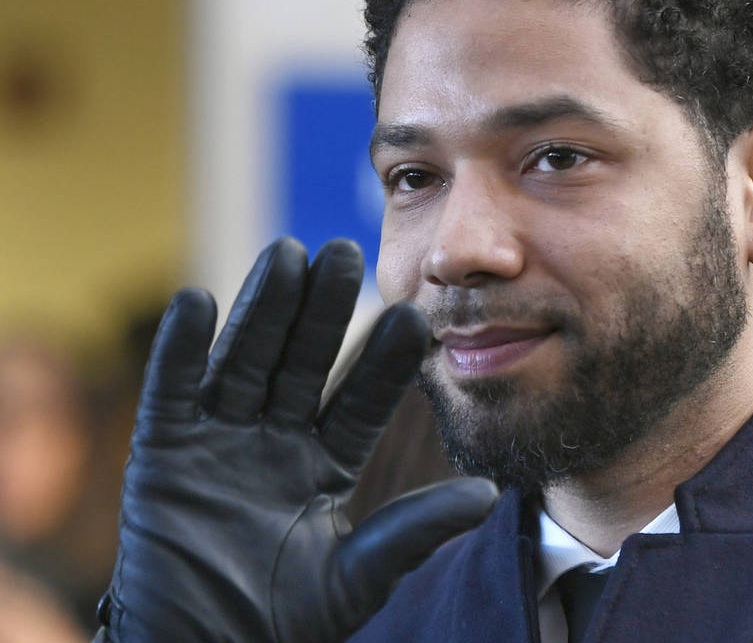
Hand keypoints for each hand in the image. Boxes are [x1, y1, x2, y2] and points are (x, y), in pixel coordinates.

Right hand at [97, 238, 496, 642]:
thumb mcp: (358, 575)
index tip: (416, 317)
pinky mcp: (160, 457)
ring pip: (244, 361)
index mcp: (324, 463)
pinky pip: (170, 395)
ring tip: (285, 253)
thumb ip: (413, 531)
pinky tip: (194, 301)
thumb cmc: (285, 624)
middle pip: (301, 363)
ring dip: (261, 309)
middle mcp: (274, 439)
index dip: (384, 362)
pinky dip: (179, 351)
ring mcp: (217, 442)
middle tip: (346, 251)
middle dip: (323, 311)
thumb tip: (487, 495)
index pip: (360, 400)